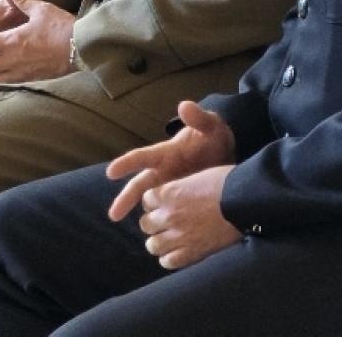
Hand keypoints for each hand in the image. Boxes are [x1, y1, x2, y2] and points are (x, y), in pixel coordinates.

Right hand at [107, 101, 237, 220]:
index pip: (142, 157)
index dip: (126, 163)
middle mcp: (163, 171)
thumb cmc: (215, 138)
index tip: (111, 172)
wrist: (231, 155)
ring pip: (150, 202)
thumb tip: (185, 105)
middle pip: (140, 186)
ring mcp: (171, 186)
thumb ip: (199, 118)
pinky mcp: (181, 199)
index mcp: (166, 153)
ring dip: (142, 214)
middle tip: (113, 215)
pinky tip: (160, 237)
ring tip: (139, 232)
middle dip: (125, 199)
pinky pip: (166, 210)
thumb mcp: (211, 127)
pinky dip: (161, 221)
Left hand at [135, 165, 240, 269]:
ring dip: (159, 242)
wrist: (245, 201)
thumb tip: (177, 195)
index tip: (161, 204)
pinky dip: (169, 258)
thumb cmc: (225, 183)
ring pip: (153, 245)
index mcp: (168, 193)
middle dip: (154, 223)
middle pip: (146, 224)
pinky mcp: (191, 253)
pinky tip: (177, 253)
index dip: (153, 203)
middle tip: (165, 223)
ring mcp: (179, 236)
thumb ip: (180, 189)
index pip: (146, 200)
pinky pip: (169, 261)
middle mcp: (168, 215)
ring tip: (169, 241)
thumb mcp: (197, 178)